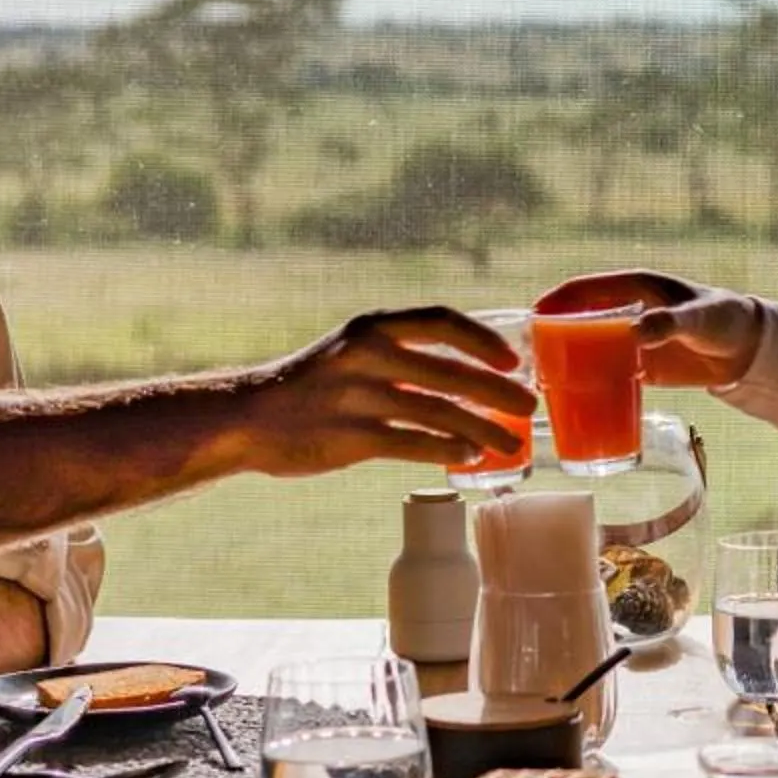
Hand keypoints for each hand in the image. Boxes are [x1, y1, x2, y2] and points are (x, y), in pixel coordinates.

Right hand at [234, 306, 534, 477]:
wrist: (250, 416)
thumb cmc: (313, 384)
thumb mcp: (352, 349)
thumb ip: (401, 353)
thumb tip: (466, 370)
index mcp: (372, 326)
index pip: (441, 321)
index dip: (483, 340)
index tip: (513, 360)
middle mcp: (367, 356)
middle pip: (451, 373)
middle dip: (498, 391)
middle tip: (528, 406)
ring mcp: (359, 398)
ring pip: (440, 413)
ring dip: (484, 430)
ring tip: (511, 445)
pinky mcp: (352, 438)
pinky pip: (414, 444)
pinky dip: (448, 450)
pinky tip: (469, 456)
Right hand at [535, 269, 763, 390]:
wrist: (748, 350)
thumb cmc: (725, 320)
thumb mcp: (699, 319)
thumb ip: (671, 323)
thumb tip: (636, 332)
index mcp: (635, 287)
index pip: (584, 288)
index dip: (555, 300)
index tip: (531, 316)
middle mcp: (626, 310)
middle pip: (577, 319)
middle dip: (550, 333)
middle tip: (527, 355)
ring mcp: (630, 339)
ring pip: (586, 347)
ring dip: (564, 360)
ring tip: (539, 380)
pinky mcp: (638, 365)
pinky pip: (605, 372)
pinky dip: (587, 382)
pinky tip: (570, 400)